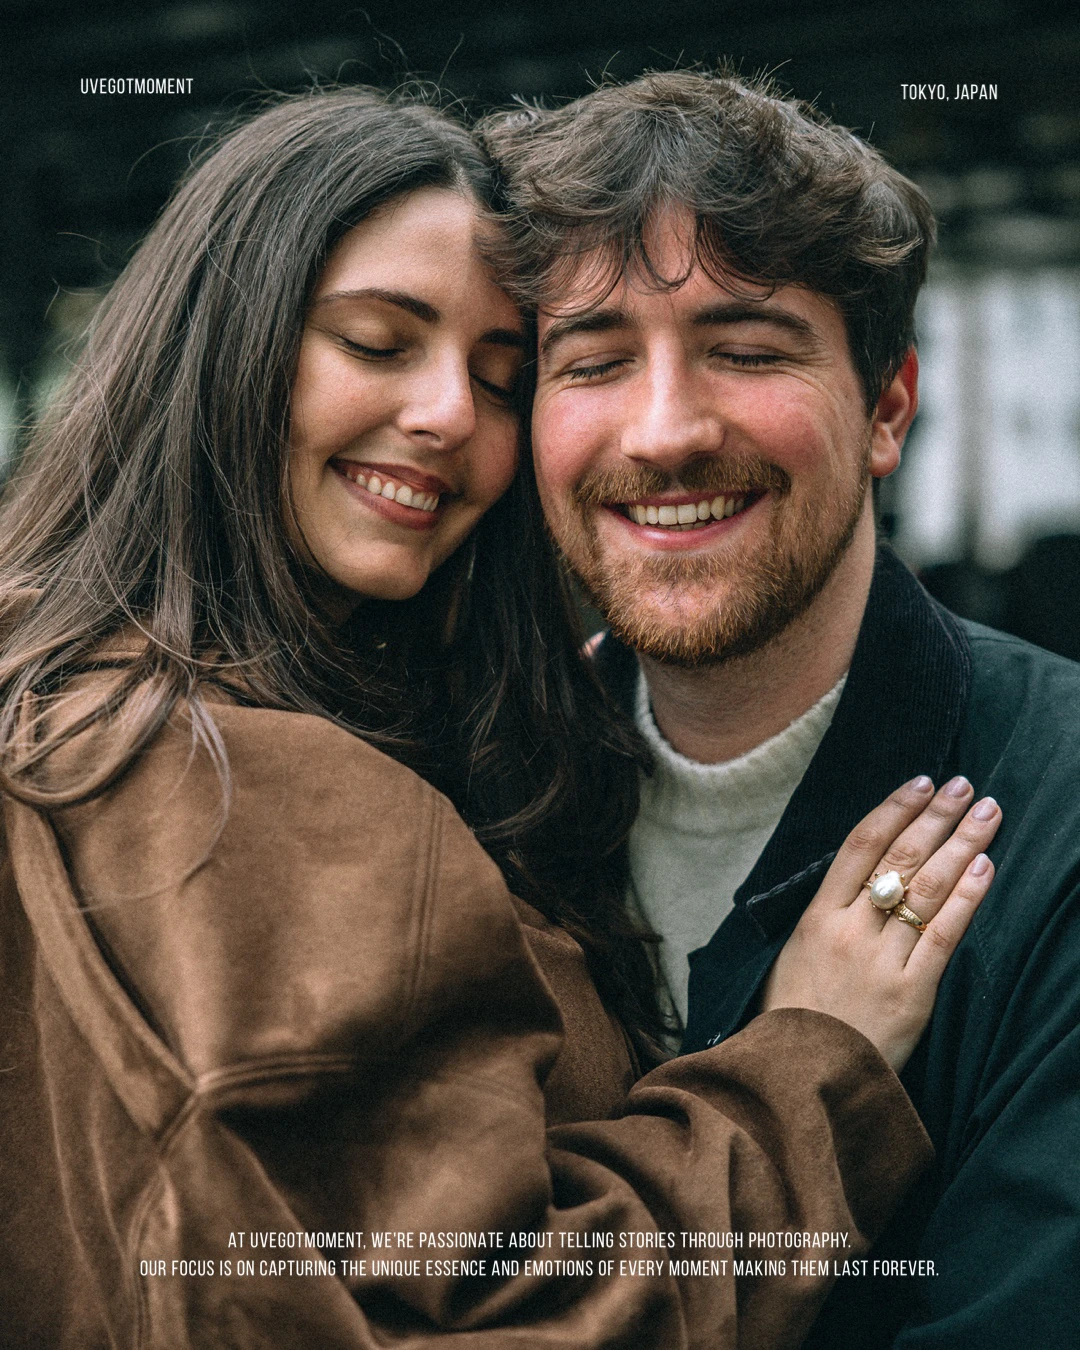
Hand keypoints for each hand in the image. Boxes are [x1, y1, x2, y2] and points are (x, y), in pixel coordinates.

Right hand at [761, 775, 999, 1071]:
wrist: (797, 1081)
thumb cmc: (795, 1021)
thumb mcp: (794, 957)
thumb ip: (829, 918)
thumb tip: (865, 878)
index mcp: (816, 918)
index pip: (859, 845)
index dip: (894, 809)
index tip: (922, 783)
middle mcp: (849, 931)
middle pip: (899, 858)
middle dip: (936, 816)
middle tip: (965, 785)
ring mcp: (880, 960)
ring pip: (927, 887)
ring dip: (961, 843)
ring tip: (987, 813)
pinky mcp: (911, 993)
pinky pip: (944, 935)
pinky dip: (966, 897)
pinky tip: (985, 867)